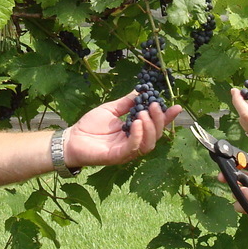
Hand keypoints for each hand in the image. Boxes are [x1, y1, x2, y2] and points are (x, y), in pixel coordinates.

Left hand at [65, 91, 182, 166]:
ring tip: (144, 113)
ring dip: (150, 127)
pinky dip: (138, 135)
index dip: (167, 117)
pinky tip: (136, 123)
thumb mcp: (111, 109)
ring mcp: (127, 151)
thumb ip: (126, 103)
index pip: (155, 125)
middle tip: (155, 106)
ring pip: (149, 144)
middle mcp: (134, 142)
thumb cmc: (89, 126)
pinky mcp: (118, 156)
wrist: (72, 138)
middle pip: (156, 135)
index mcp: (134, 131)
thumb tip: (141, 91)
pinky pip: (133, 148)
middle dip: (159, 120)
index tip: (176, 106)